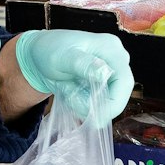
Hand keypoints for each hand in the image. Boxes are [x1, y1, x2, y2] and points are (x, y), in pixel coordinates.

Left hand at [14, 30, 133, 127]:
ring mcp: (112, 70)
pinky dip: (89, 104)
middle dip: (102, 107)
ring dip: (93, 106)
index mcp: (110, 48)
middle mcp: (117, 58)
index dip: (115, 102)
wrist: (40, 55)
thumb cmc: (49, 51)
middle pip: (121, 92)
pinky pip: (104, 100)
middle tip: (79, 110)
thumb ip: (82, 64)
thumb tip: (103, 73)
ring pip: (113, 99)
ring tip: (70, 97)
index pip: (124, 80)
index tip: (97, 117)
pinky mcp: (106, 81)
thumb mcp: (61, 57)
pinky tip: (74, 95)